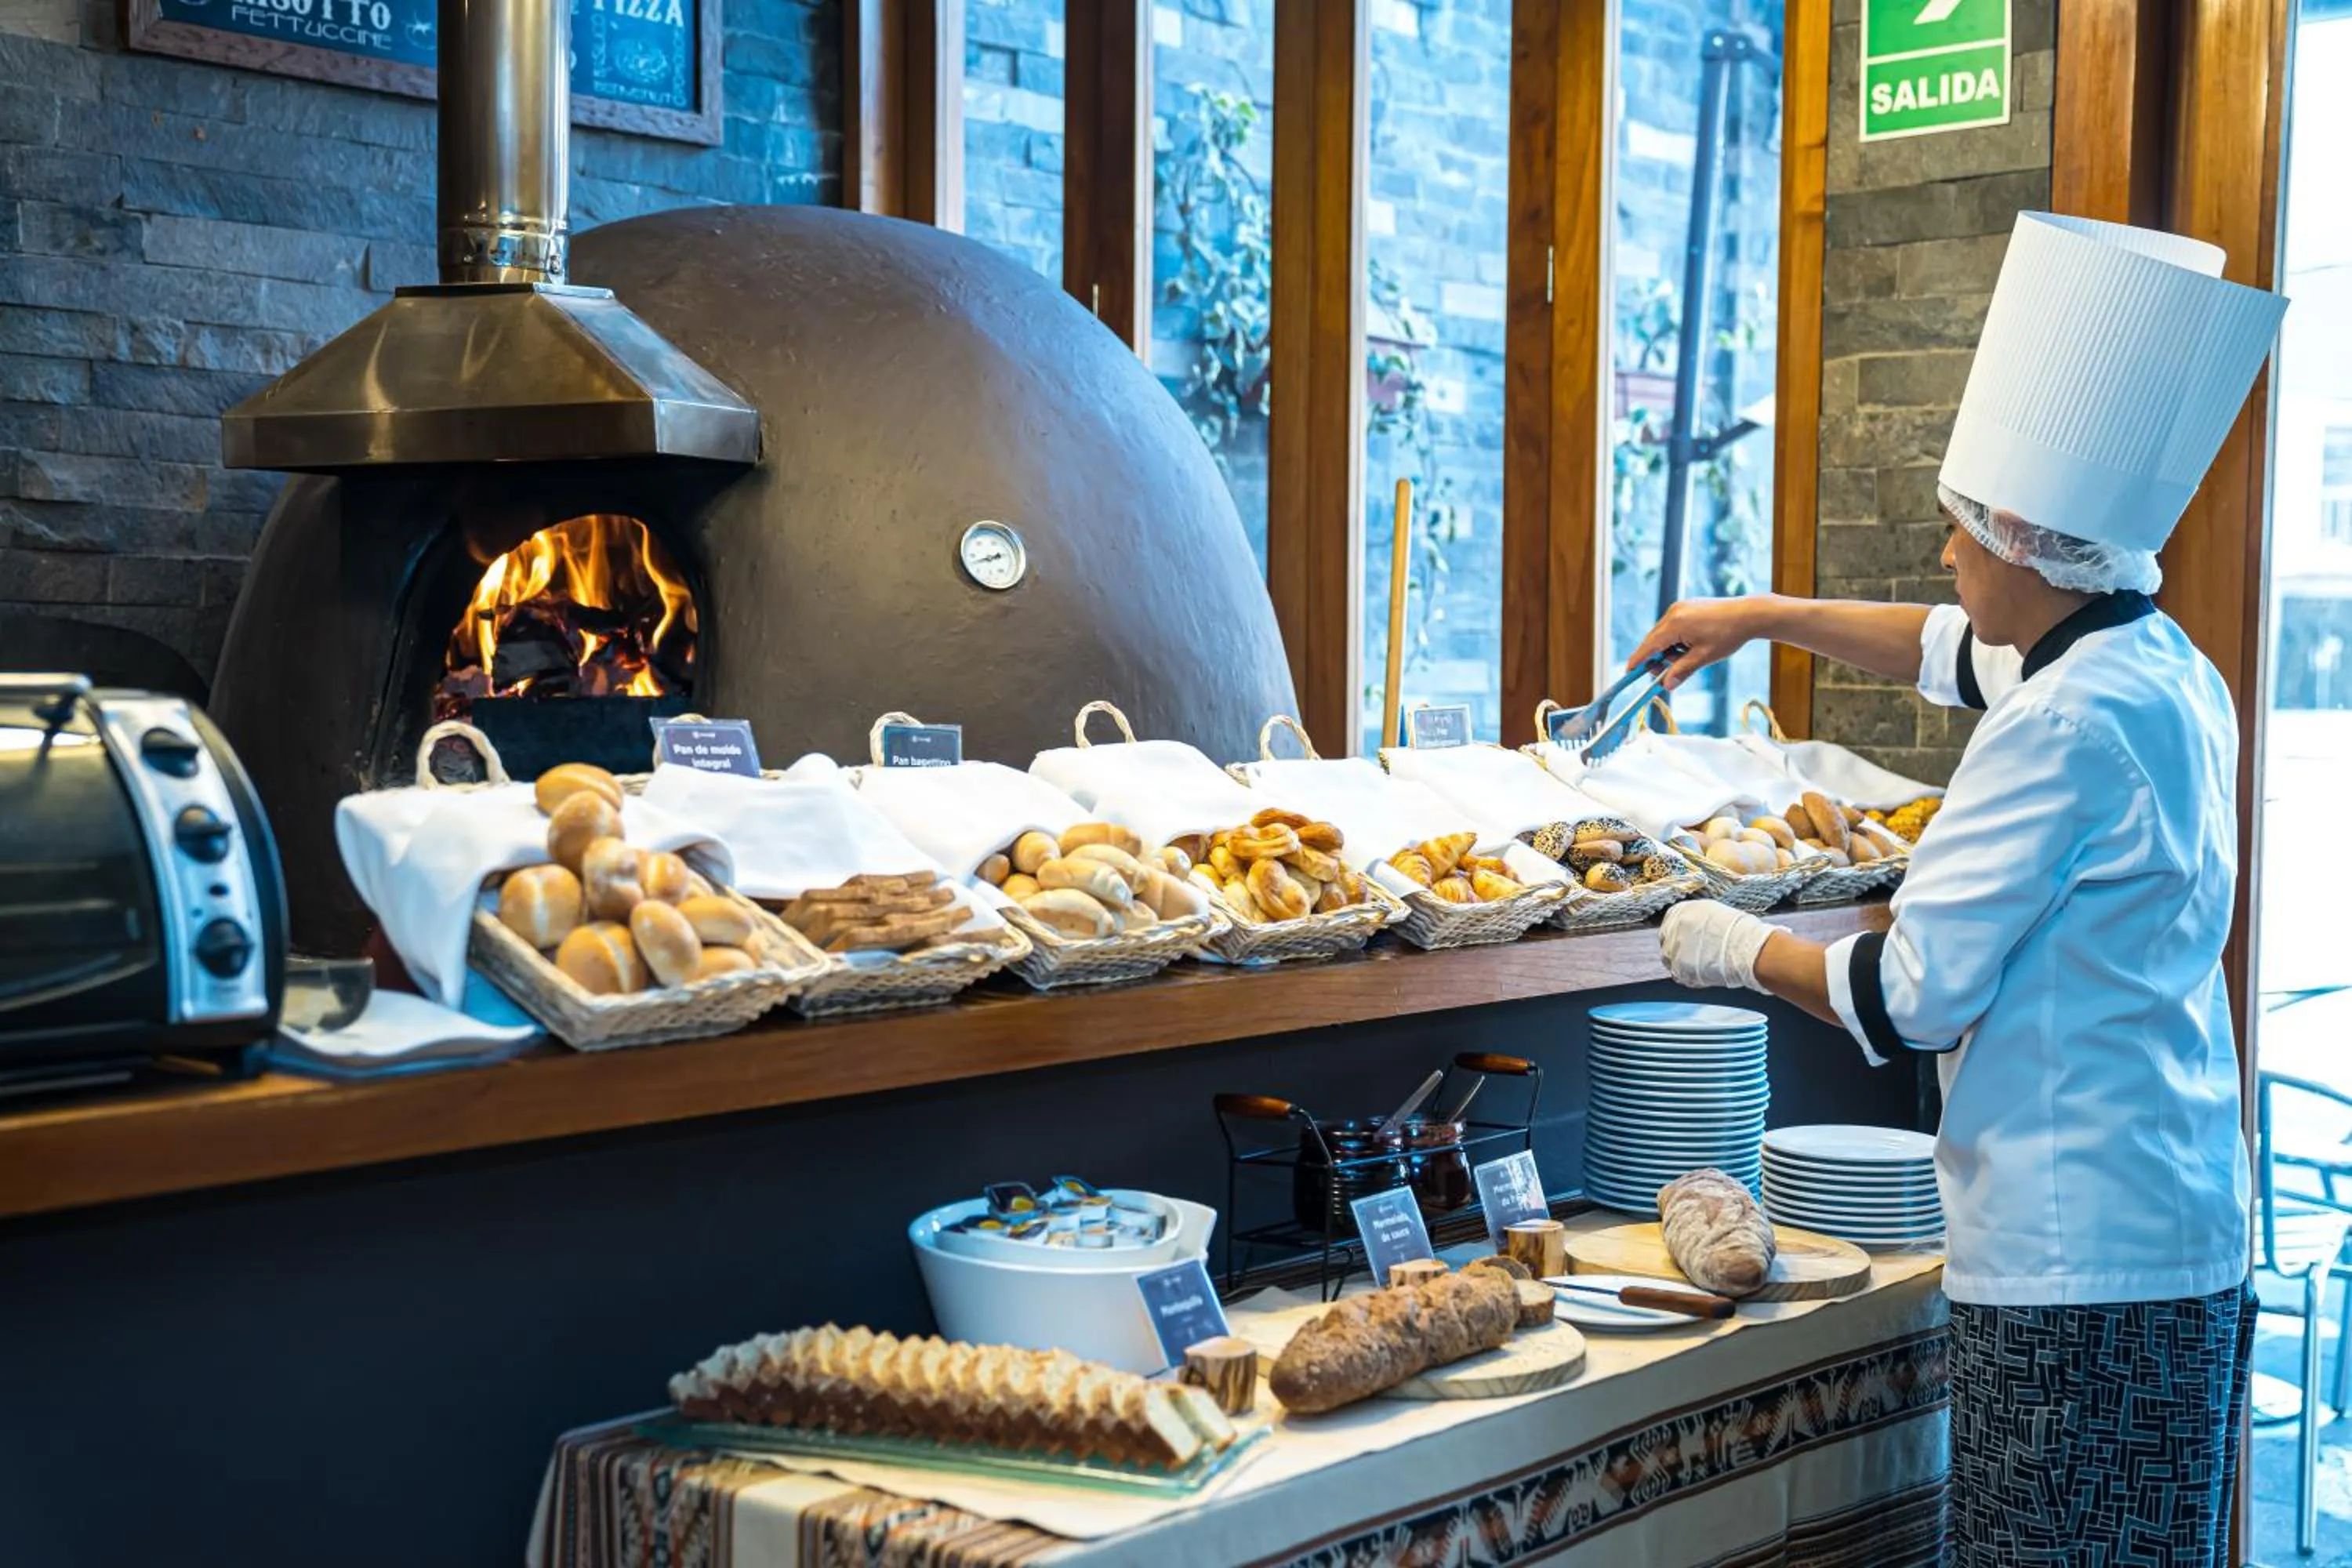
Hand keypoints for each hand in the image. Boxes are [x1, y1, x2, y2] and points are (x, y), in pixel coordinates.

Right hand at [1626, 596, 1773, 691]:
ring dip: (1669, 650)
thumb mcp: (1703, 657)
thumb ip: (1681, 671)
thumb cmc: (1728, 635)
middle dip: (1657, 659)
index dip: (1638, 661)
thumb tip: (1666, 685)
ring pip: (1663, 634)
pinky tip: (1690, 647)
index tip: (1629, 673)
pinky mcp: (1687, 607)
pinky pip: (1673, 626)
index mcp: (1675, 624)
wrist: (1748, 614)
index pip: (1649, 646)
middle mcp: (1673, 612)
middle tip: (1664, 676)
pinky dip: (1676, 640)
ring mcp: (1680, 607)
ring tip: (1687, 659)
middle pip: (1654, 640)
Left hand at [1660, 900, 1778, 990]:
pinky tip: (1704, 976)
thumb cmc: (1738, 929)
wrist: (1745, 947)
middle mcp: (1672, 928)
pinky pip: (1679, 975)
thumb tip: (1696, 929)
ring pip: (1669, 960)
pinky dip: (1689, 977)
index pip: (1670, 923)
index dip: (1678, 934)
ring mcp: (1673, 948)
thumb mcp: (1713, 913)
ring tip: (1702, 967)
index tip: (1686, 942)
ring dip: (1682, 964)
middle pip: (1666, 942)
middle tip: (1692, 957)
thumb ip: (1698, 920)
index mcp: (1680, 911)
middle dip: (1677, 949)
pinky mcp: (1678, 968)